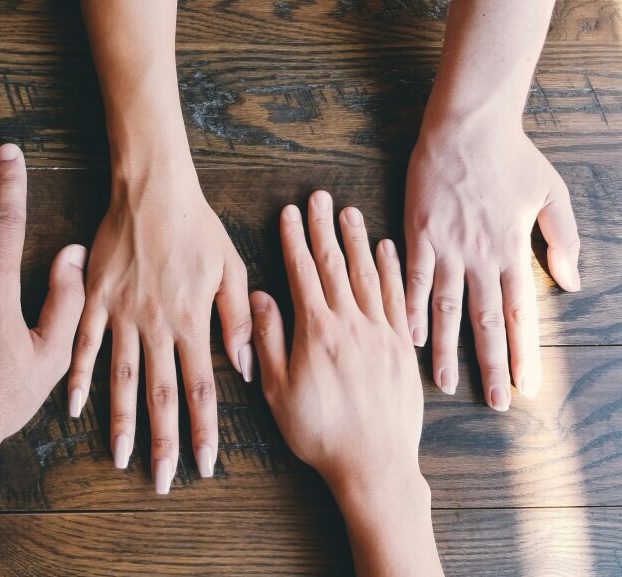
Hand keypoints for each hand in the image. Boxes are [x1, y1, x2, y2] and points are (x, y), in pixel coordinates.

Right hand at [66, 163, 251, 492]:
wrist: (152, 189)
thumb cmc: (197, 226)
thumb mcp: (231, 268)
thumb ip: (237, 319)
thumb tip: (246, 367)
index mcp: (192, 321)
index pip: (202, 388)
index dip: (204, 430)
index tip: (205, 465)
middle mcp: (157, 325)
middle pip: (161, 395)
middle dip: (164, 442)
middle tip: (163, 480)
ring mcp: (122, 314)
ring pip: (122, 379)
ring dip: (121, 422)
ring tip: (120, 457)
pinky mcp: (95, 298)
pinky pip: (85, 345)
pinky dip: (79, 377)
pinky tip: (74, 407)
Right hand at [251, 190, 439, 576]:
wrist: (374, 465)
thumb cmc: (319, 433)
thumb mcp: (277, 390)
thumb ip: (268, 340)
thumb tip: (259, 297)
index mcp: (317, 331)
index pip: (303, 272)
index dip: (294, 239)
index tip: (290, 212)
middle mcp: (351, 323)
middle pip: (335, 264)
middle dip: (324, 228)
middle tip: (320, 197)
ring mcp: (381, 333)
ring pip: (368, 274)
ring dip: (357, 240)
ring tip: (350, 212)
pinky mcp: (402, 348)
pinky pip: (398, 298)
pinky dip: (392, 270)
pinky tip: (387, 250)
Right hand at [404, 123, 580, 408]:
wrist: (467, 126)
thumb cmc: (512, 156)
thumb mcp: (552, 194)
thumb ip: (562, 240)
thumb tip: (572, 283)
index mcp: (512, 250)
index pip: (519, 313)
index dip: (523, 353)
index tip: (527, 387)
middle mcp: (480, 256)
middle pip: (485, 321)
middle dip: (491, 365)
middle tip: (494, 403)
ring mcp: (446, 246)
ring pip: (447, 308)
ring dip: (446, 349)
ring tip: (444, 384)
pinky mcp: (418, 233)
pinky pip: (413, 279)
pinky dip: (411, 308)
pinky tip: (409, 336)